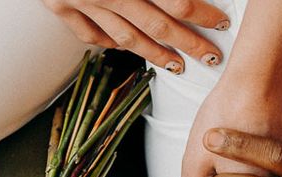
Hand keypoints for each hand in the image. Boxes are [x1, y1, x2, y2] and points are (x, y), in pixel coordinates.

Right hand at [42, 0, 228, 72]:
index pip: (176, 0)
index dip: (201, 14)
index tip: (221, 24)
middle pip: (156, 25)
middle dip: (187, 43)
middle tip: (210, 58)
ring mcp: (82, 2)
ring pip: (125, 36)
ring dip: (154, 54)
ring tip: (176, 65)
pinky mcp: (60, 7)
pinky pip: (89, 34)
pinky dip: (109, 43)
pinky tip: (126, 49)